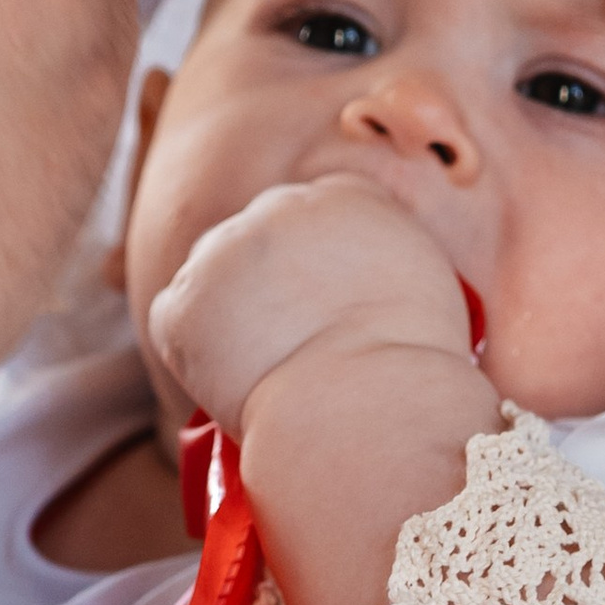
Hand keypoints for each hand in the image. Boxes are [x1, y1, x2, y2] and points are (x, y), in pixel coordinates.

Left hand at [147, 173, 474, 439]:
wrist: (367, 406)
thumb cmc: (413, 368)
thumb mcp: (427, 286)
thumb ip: (384, 263)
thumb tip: (359, 287)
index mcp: (347, 198)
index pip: (318, 209)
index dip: (316, 258)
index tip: (322, 300)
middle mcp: (280, 207)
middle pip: (261, 238)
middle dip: (268, 284)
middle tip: (292, 344)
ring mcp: (224, 251)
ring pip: (213, 277)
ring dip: (230, 317)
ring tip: (271, 372)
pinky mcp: (183, 303)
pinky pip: (177, 322)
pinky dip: (195, 356)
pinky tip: (233, 383)